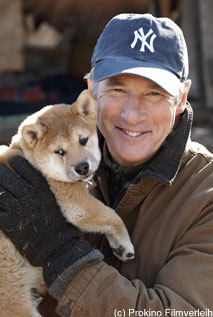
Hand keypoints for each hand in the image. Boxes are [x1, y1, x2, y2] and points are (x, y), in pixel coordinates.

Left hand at [0, 157, 101, 287]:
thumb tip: (38, 178)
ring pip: (0, 190)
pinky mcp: (9, 221)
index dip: (16, 162)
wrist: (56, 246)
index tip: (12, 160)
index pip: (24, 168)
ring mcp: (18, 208)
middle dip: (1, 171)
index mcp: (41, 188)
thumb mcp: (55, 201)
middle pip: (8, 177)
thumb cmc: (58, 223)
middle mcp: (29, 195)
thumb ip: (45, 188)